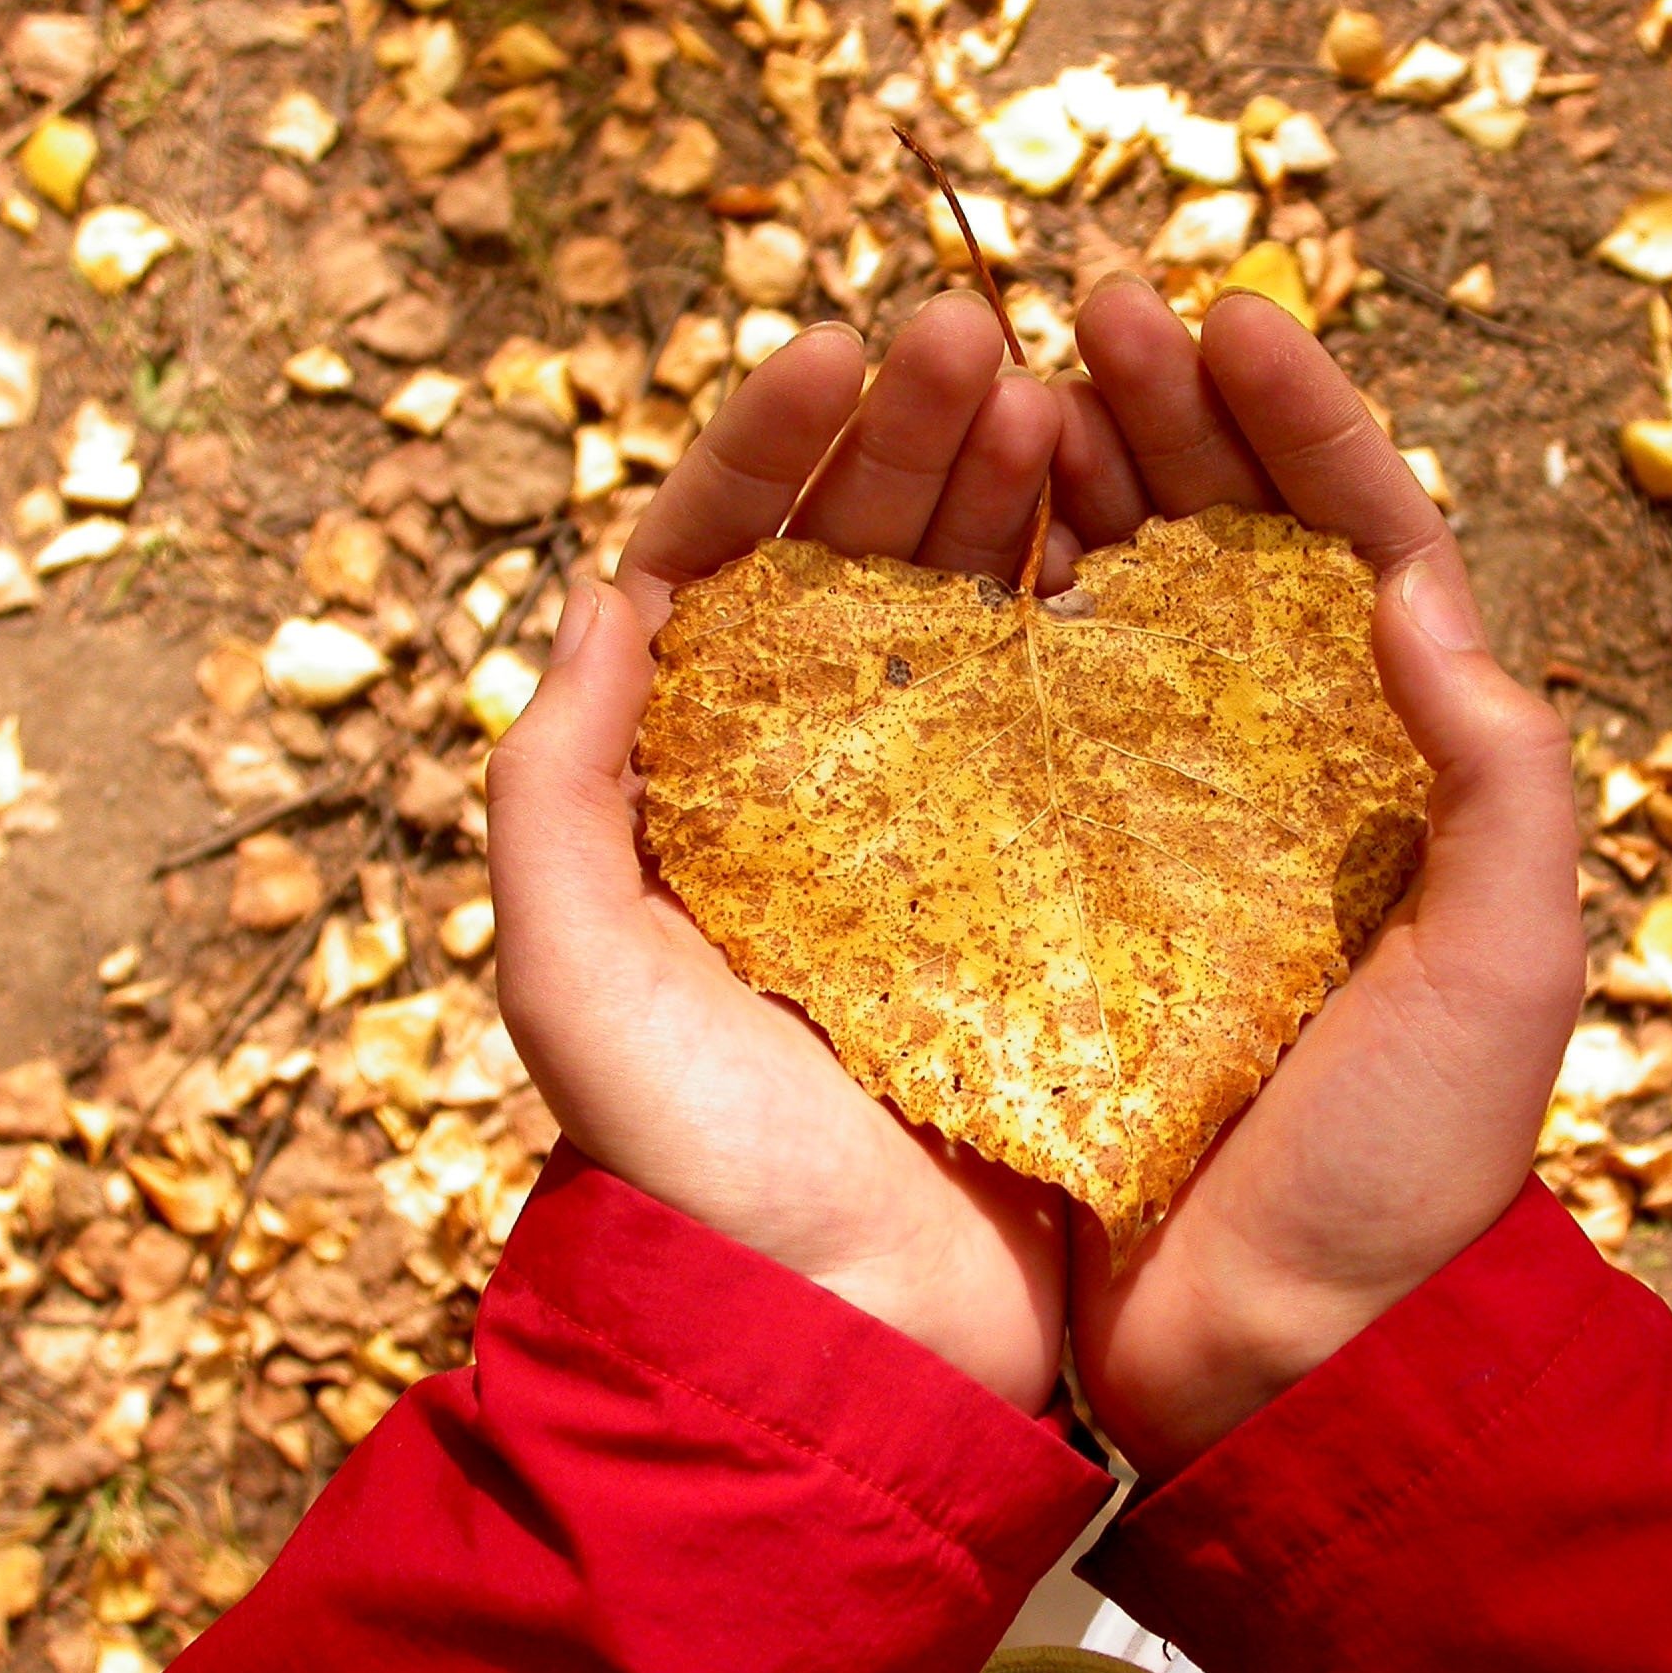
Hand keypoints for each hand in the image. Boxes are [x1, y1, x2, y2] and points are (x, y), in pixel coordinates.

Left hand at [486, 293, 1072, 1413]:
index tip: (834, 350)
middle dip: (908, 439)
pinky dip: (1083, 620)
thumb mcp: (575, 971)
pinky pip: (1067, 722)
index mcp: (700, 785)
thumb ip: (559, 783)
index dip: (771, 447)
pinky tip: (1112, 537)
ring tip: (1050, 396)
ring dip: (1002, 499)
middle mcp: (823, 788)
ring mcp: (949, 829)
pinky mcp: (1055, 884)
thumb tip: (608, 594)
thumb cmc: (699, 1167)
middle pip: (860, 566)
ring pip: (972, 618)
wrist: (858, 1335)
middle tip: (973, 336)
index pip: (728, 566)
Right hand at [1053, 279, 1585, 1476]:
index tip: (1233, 317)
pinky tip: (953, 549)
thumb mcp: (1506, 966)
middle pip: (1226, 553)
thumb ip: (1497, 774)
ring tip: (1015, 384)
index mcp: (1395, 776)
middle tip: (1095, 310)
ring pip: (1116, 613)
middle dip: (1170, 420)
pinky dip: (994, 626)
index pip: (1359, 551)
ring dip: (1075, 490)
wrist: (1271, 1353)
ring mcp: (1156, 829)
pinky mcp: (1051, 893)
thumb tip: (1408, 582)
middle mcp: (1274, 779)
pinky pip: (1020, 727)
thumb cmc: (1406, 1169)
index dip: (1305, 425)